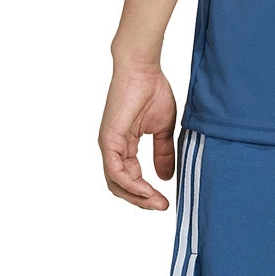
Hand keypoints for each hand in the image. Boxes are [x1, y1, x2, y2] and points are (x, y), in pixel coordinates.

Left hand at [99, 59, 176, 209]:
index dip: (147, 192)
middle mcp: (113, 148)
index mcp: (124, 145)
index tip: (166, 201)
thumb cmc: (152, 90)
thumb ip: (163, 152)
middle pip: (121, 186)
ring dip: (137, 196)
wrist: (143, 69)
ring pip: (117, 183)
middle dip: (142, 200)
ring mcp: (109, 145)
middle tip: (162, 206)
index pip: (131, 177)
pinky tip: (146, 190)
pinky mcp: (109, 140)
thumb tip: (166, 177)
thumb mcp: (163, 127)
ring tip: (157, 202)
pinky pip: (116, 171)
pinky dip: (131, 184)